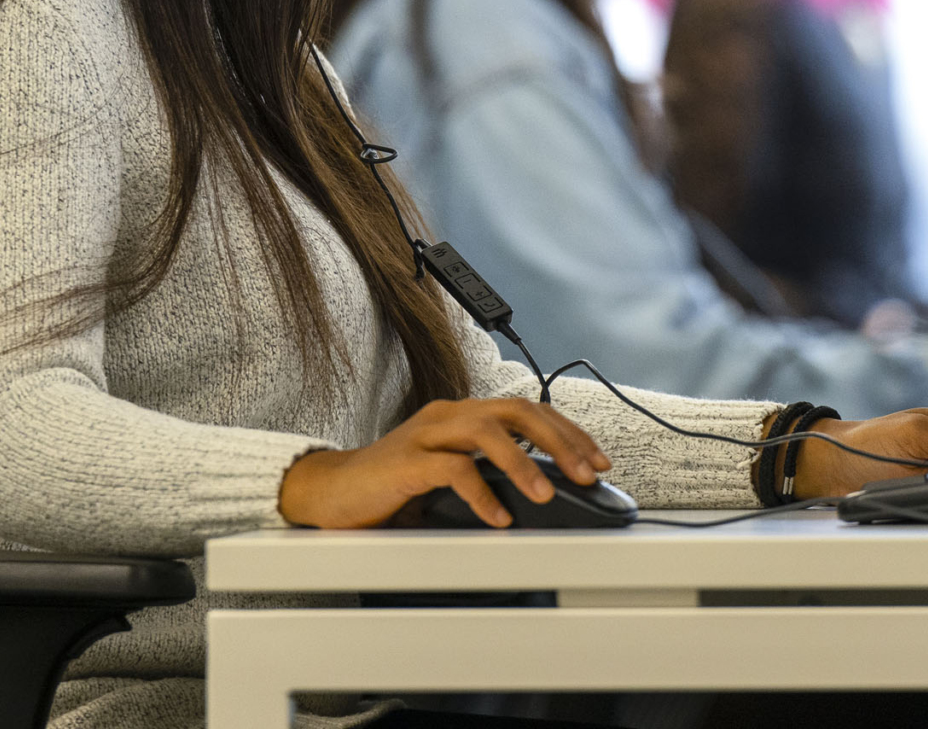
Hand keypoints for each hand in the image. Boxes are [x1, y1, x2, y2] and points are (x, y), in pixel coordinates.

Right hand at [277, 398, 611, 528]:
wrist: (329, 493)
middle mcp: (449, 415)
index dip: (568, 432)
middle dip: (561, 440)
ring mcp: (426, 434)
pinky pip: (452, 470)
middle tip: (589, 473)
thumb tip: (543, 498)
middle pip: (517, 410)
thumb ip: (488, 477)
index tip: (599, 460)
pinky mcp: (405, 461)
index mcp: (463, 416)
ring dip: (526, 463)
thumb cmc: (391, 488)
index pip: (528, 411)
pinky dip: (481, 493)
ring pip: (488, 431)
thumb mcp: (450, 478)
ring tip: (548, 494)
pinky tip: (499, 517)